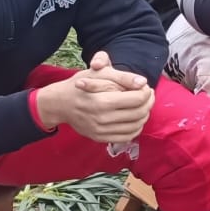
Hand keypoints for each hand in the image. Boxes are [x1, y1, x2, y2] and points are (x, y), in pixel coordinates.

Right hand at [35, 51, 153, 142]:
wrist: (60, 103)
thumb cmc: (81, 84)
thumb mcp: (100, 73)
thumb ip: (123, 77)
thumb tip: (143, 82)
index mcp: (102, 101)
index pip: (137, 99)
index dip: (146, 92)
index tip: (145, 86)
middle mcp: (102, 119)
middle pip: (139, 113)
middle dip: (149, 102)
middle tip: (148, 94)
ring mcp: (100, 131)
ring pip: (135, 126)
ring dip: (145, 115)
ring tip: (143, 105)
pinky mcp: (100, 138)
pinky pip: (126, 137)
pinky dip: (136, 128)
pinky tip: (135, 118)